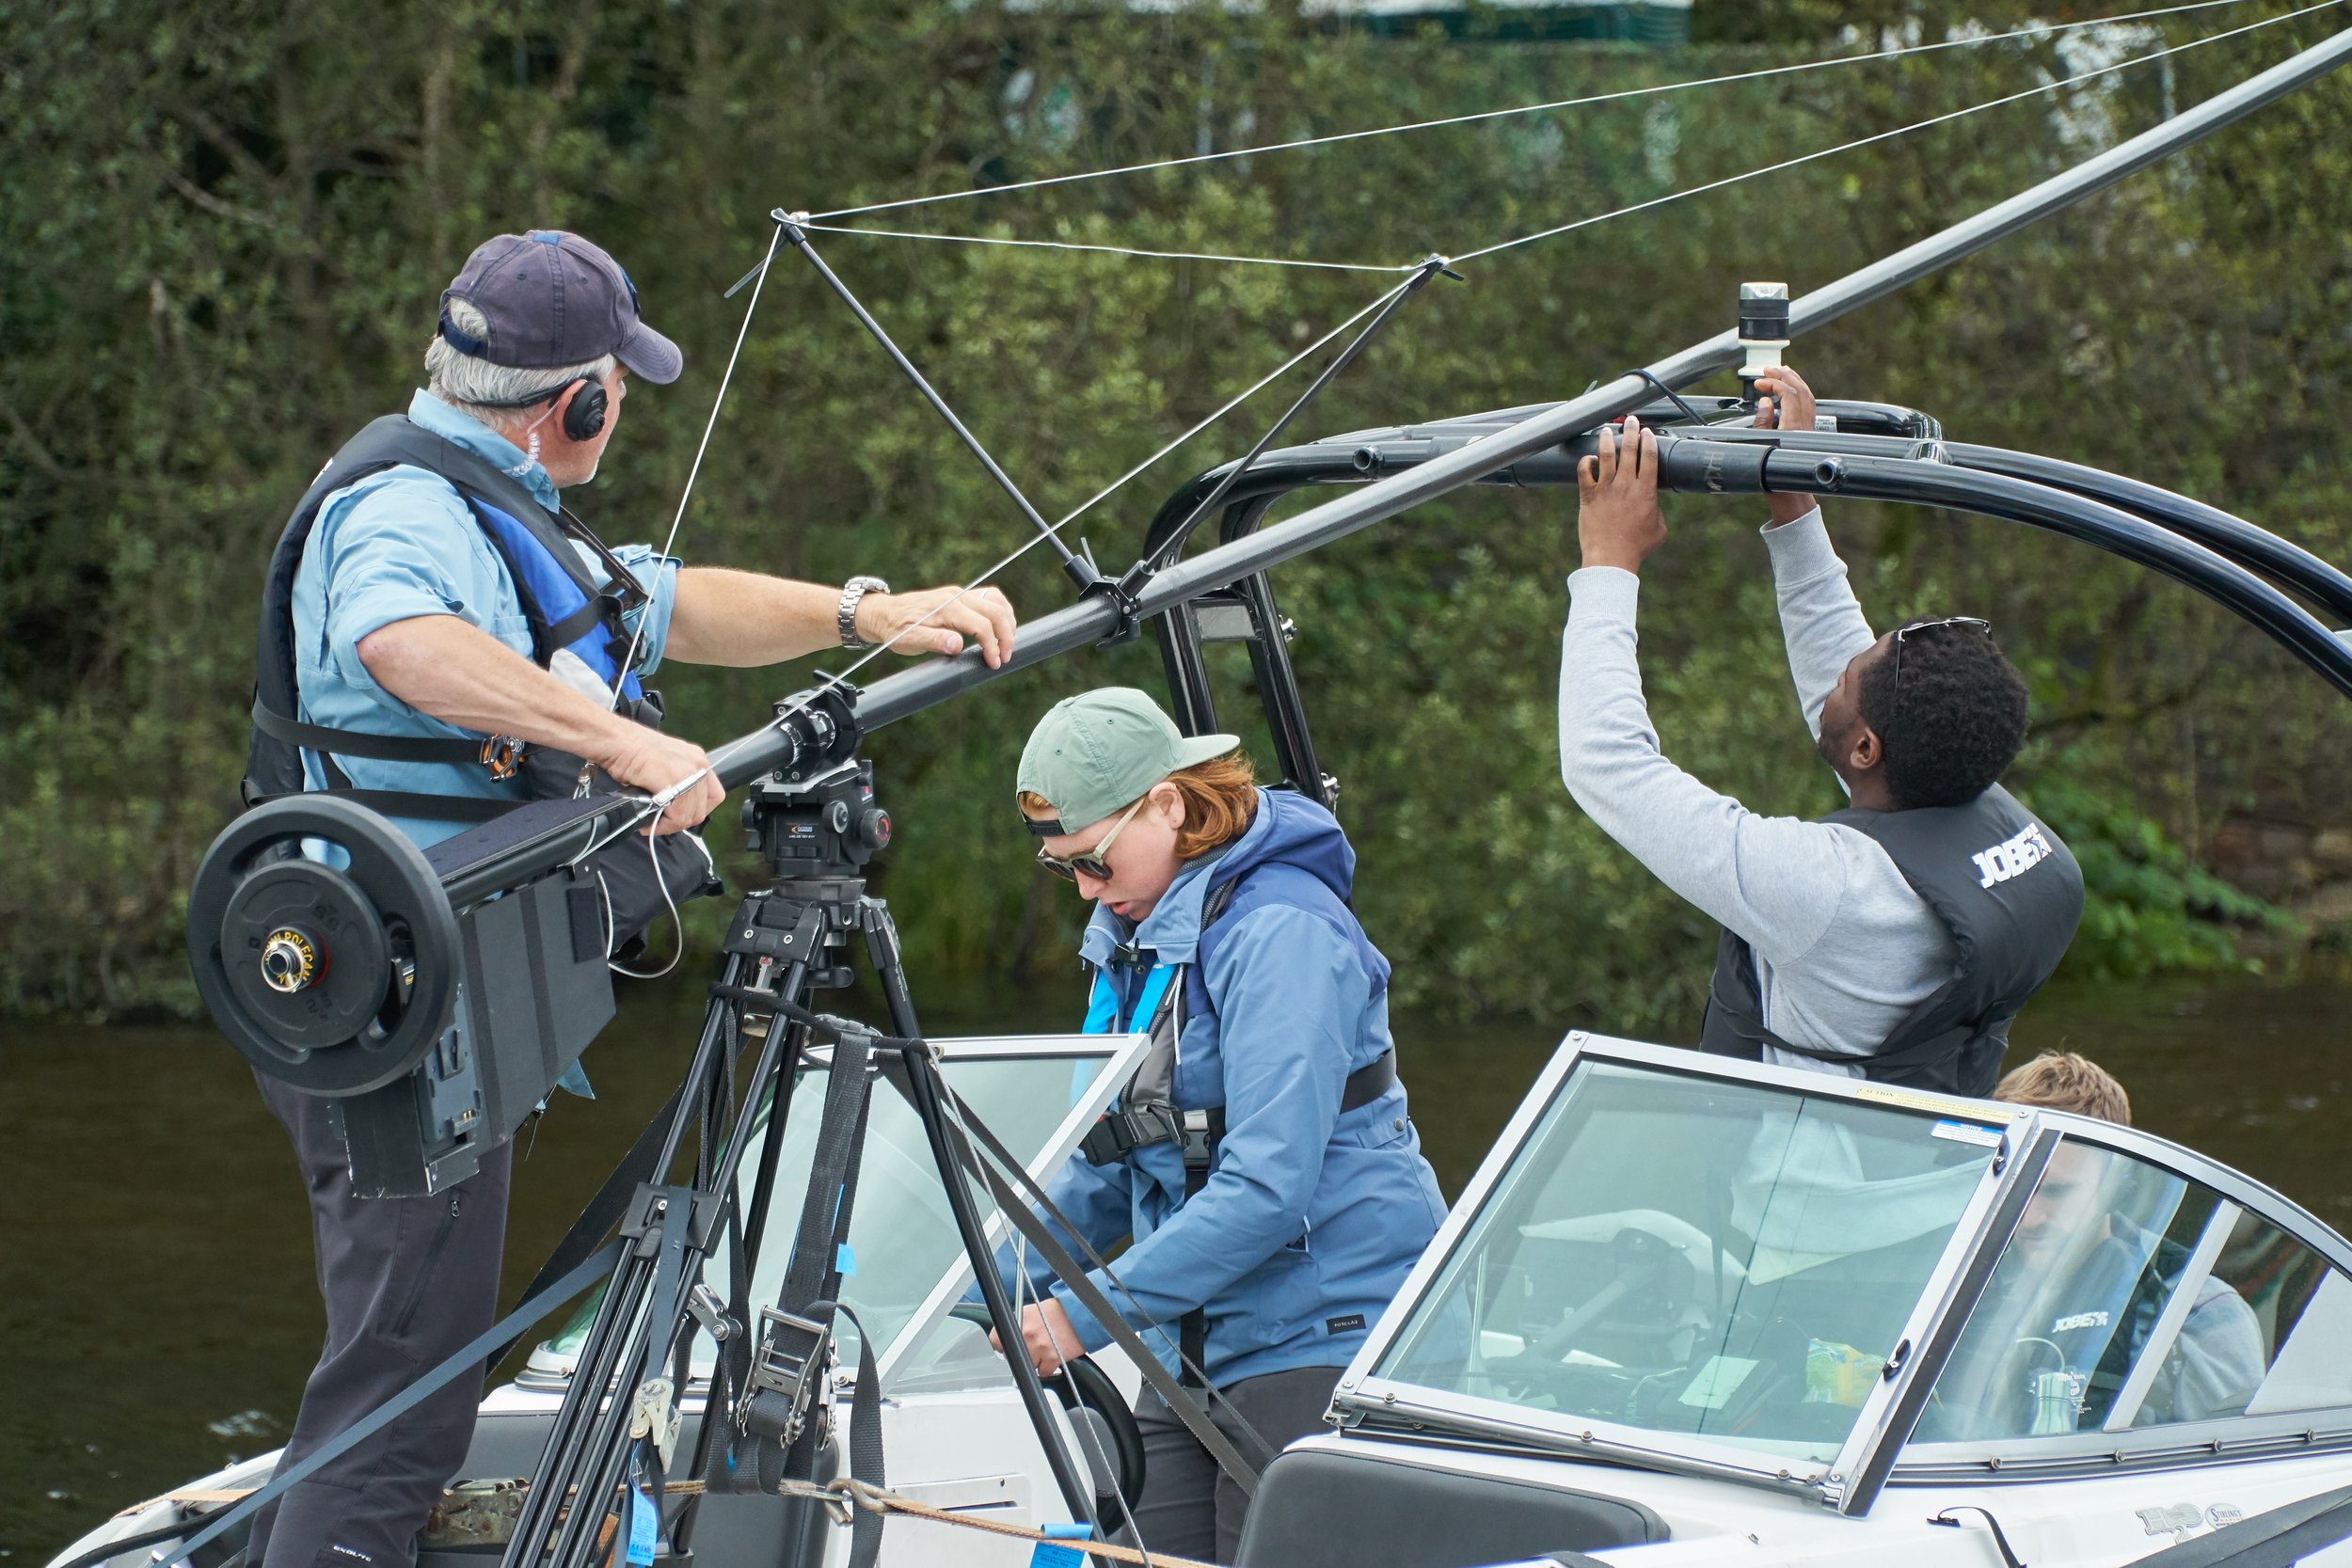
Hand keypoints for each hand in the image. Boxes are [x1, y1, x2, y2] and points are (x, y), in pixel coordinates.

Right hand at [594, 724, 723, 834]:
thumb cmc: (628, 750)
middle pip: (701, 810)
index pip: (714, 796)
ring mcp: (687, 772)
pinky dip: (661, 825)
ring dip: (668, 826)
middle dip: (679, 822)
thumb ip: (676, 782)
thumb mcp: (663, 763)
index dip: (697, 811)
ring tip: (652, 824)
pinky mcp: (673, 780)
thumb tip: (675, 809)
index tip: (680, 817)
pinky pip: (676, 815)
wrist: (612, 739)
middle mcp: (697, 764)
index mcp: (697, 759)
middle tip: (660, 823)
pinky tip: (648, 823)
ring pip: (689, 816)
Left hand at [857, 584, 1017, 668]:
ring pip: (996, 600)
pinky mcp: (960, 595)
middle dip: (1006, 635)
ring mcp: (959, 593)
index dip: (992, 646)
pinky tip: (1001, 626)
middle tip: (1005, 657)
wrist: (884, 613)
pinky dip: (1000, 611)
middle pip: (995, 611)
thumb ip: (934, 641)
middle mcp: (956, 596)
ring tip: (1008, 643)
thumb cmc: (896, 629)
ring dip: (1007, 621)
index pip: (981, 625)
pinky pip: (989, 597)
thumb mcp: (910, 641)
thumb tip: (957, 644)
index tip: (994, 663)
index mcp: (946, 607)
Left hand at [987, 1298, 1078, 1375]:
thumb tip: (1009, 1335)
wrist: (1080, 1315)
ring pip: (1028, 1365)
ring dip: (1035, 1361)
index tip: (1005, 1348)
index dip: (1002, 1346)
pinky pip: (1043, 1371)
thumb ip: (1019, 1323)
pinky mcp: (1052, 1358)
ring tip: (1044, 1350)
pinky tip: (1052, 1356)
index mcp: (1020, 1318)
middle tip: (1032, 1347)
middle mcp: (1028, 1333)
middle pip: (1013, 1355)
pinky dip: (1047, 1367)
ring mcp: (1039, 1347)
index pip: (997, 1340)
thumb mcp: (1033, 1311)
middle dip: (1022, 1353)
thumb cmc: (1059, 1312)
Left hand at [1575, 414, 1665, 574]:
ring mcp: (1606, 488)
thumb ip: (1657, 511)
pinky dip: (1585, 462)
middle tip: (1631, 421)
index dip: (1649, 440)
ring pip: (1605, 455)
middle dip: (1631, 431)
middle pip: (1629, 449)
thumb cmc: (1637, 547)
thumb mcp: (1659, 528)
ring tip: (1607, 431)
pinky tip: (1588, 459)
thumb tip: (1652, 505)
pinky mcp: (1588, 496)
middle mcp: (1626, 484)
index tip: (1647, 432)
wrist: (1611, 558)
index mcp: (1646, 491)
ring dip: (1606, 440)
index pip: (1650, 456)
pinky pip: (1584, 471)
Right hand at [1754, 366, 1821, 528]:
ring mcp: (1809, 428)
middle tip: (1768, 369)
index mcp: (1793, 429)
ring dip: (1794, 381)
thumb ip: (1762, 424)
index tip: (1758, 384)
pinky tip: (1790, 390)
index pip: (1788, 395)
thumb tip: (1765, 402)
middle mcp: (1805, 426)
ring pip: (1807, 396)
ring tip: (1782, 372)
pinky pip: (1808, 405)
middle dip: (1785, 376)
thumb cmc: (1774, 478)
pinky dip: (1799, 392)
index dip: (1773, 384)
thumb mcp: (1760, 448)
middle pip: (1801, 391)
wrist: (1791, 496)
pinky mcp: (1809, 432)